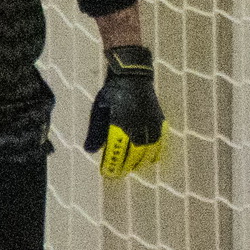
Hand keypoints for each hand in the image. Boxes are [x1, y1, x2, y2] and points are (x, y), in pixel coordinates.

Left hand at [85, 45, 165, 178]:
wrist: (133, 75)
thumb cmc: (113, 93)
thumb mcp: (99, 109)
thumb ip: (95, 131)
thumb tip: (90, 151)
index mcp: (121, 123)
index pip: (117, 151)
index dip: (112, 164)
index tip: (107, 172)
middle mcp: (137, 125)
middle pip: (134, 154)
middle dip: (126, 166)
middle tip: (118, 174)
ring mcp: (150, 124)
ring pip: (149, 151)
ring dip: (140, 162)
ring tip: (133, 168)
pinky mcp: (159, 121)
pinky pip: (160, 142)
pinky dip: (155, 153)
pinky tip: (150, 160)